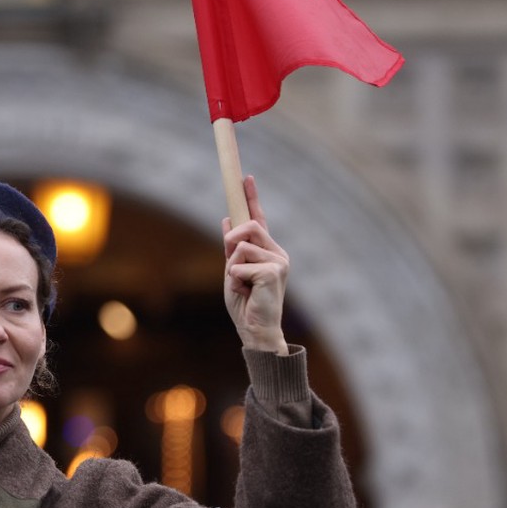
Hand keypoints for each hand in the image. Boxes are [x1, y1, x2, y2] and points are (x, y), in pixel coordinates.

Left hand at [221, 176, 289, 354]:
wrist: (256, 330)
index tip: (246, 177)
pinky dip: (235, 279)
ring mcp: (279, 262)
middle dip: (231, 241)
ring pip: (240, 246)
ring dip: (232, 268)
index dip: (252, 197)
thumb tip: (228, 218)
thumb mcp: (233, 271)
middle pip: (248, 227)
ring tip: (242, 286)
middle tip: (233, 269)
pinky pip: (239, 264)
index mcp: (268, 251)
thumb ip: (232, 248)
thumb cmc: (246, 304)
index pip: (259, 218)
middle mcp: (278, 253)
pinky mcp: (273, 272)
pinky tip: (247, 292)